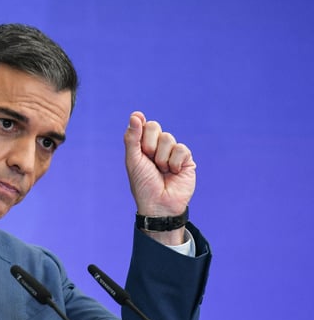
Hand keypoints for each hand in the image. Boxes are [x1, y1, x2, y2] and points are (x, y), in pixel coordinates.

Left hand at [124, 111, 195, 240]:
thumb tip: (135, 115)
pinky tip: (173, 173)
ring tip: (161, 171)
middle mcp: (157, 147)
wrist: (159, 204)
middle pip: (155, 126)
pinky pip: (181, 149)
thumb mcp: (133, 161)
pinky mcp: (186, 160)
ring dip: (161, 158)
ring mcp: (172, 152)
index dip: (141, 128)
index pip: (143, 125)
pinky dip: (174, 162)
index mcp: (142, 146)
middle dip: (149, 144)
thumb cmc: (143, 184)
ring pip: (168, 138)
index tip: (138, 123)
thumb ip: (132, 138)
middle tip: (149, 160)